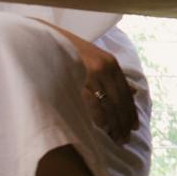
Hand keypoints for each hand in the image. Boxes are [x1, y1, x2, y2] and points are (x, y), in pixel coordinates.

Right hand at [43, 24, 140, 140]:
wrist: (41, 37)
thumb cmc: (66, 50)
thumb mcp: (94, 58)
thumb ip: (113, 75)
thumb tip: (135, 92)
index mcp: (110, 63)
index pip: (125, 92)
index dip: (130, 111)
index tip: (134, 126)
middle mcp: (104, 67)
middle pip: (119, 100)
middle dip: (124, 121)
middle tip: (126, 138)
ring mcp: (89, 73)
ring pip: (107, 104)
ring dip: (114, 124)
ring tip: (116, 138)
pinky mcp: (74, 80)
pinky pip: (90, 103)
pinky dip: (98, 118)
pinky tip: (101, 130)